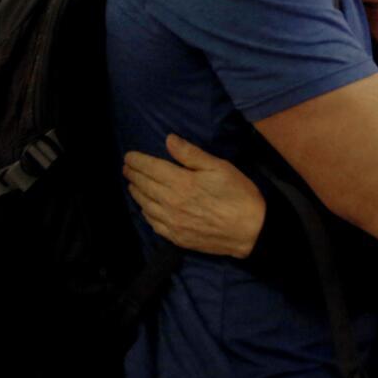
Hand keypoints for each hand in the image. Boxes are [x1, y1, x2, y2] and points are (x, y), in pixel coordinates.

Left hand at [123, 135, 265, 258]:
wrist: (251, 231)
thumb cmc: (238, 194)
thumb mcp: (219, 167)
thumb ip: (191, 154)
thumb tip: (169, 140)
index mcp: (181, 183)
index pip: (151, 168)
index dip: (137, 161)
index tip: (128, 156)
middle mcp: (171, 203)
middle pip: (144, 186)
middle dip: (133, 175)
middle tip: (126, 168)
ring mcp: (173, 222)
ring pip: (146, 205)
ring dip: (136, 193)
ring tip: (132, 184)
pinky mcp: (177, 237)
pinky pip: (154, 224)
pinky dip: (145, 213)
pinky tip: (145, 208)